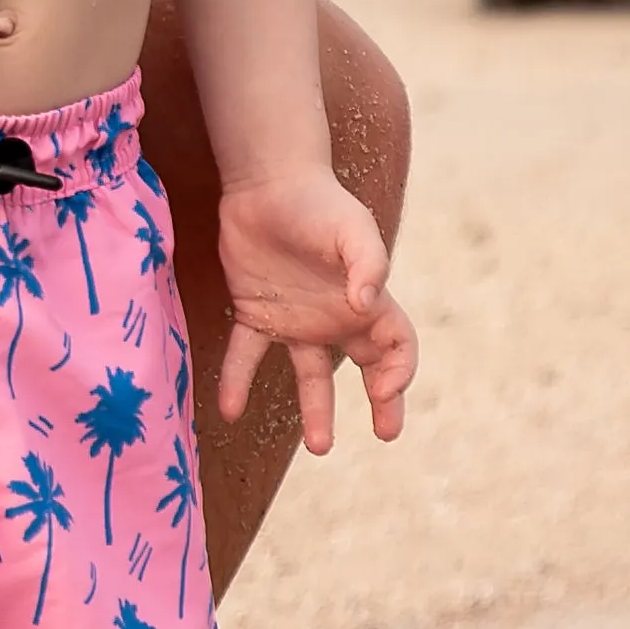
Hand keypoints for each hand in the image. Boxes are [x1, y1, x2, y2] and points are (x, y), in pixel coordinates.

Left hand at [211, 173, 415, 457]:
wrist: (266, 181)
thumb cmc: (318, 202)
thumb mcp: (352, 228)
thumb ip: (367, 264)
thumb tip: (366, 305)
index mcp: (367, 300)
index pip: (397, 345)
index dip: (400, 371)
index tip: (385, 391)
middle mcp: (335, 316)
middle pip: (367, 368)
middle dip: (383, 403)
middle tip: (385, 434)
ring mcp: (297, 319)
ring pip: (310, 376)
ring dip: (315, 411)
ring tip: (319, 447)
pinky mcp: (256, 313)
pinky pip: (247, 355)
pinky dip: (238, 381)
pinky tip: (229, 411)